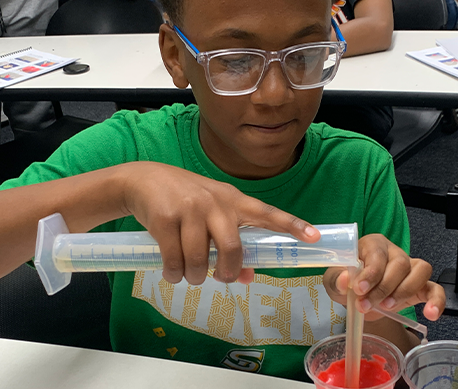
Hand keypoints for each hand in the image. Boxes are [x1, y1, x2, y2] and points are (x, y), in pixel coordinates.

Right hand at [120, 162, 320, 284]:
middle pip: (232, 248)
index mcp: (233, 200)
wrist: (143, 180)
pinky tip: (171, 271)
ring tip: (187, 274)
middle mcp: (215, 202)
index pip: (267, 212)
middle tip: (219, 277)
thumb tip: (247, 277)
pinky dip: (173, 274)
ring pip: (199, 260)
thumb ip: (231, 241)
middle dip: (225, 272)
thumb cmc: (184, 200)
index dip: (291, 225)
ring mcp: (189, 209)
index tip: (314, 237)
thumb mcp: (211, 214)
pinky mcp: (165, 219)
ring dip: (193, 277)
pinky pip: (174, 260)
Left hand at [322, 234, 445, 321]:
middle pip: (400, 263)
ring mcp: (410, 268)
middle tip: (366, 305)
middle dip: (383, 288)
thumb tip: (346, 280)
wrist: (357, 298)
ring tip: (387, 307)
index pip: (378, 254)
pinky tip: (431, 315)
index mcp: (373, 244)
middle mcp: (394, 252)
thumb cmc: (347, 282)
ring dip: (404, 292)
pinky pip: (435, 289)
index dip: (371, 272)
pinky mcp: (420, 286)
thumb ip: (338, 279)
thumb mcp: (335, 280)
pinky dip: (436, 301)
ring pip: (420, 271)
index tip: (359, 289)